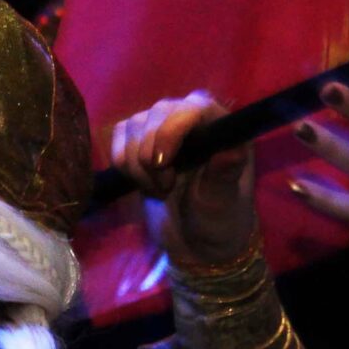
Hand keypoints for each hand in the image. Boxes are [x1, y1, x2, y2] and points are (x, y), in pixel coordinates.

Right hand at [109, 92, 255, 268]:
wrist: (194, 240)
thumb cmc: (217, 220)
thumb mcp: (223, 203)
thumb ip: (224, 176)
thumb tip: (230, 152)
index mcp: (222, 128)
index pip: (195, 108)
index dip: (171, 130)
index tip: (160, 164)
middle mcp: (193, 119)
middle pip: (159, 112)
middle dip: (151, 153)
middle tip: (166, 188)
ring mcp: (164, 126)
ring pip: (134, 125)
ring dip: (137, 164)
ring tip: (159, 189)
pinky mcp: (139, 138)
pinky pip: (118, 135)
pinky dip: (123, 163)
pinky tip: (142, 182)